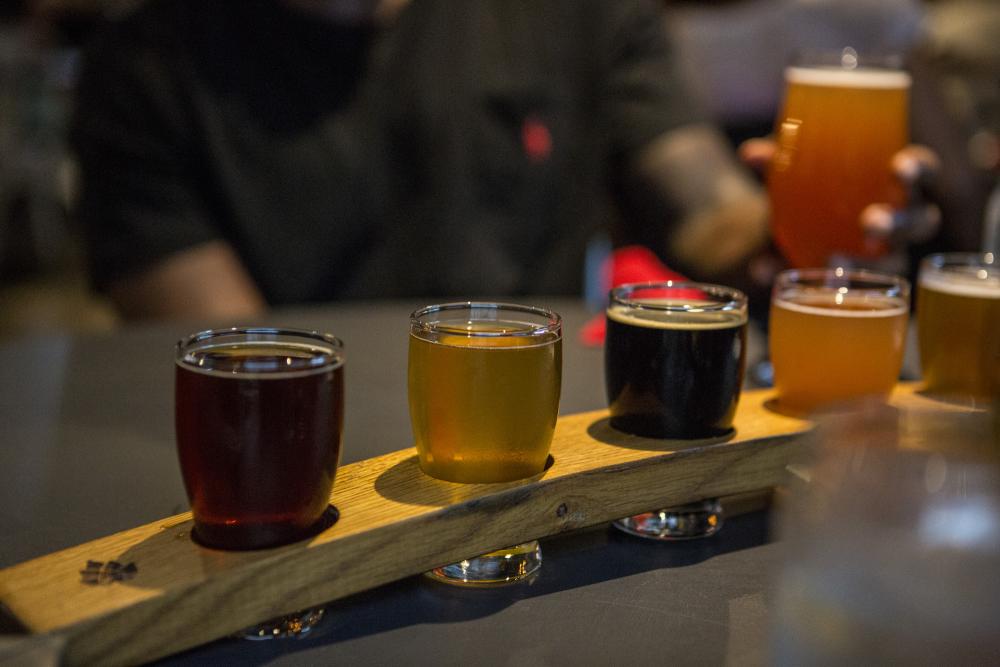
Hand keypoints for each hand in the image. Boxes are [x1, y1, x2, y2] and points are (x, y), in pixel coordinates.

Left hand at [738, 138, 942, 271]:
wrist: (794, 233)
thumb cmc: (816, 192)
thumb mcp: (795, 175)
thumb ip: (777, 163)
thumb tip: (750, 153)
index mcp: (896, 184)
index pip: (924, 172)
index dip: (918, 169)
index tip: (899, 167)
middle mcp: (901, 221)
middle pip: (919, 222)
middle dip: (899, 223)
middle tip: (871, 223)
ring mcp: (886, 255)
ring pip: (894, 263)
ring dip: (866, 264)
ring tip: (834, 261)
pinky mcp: (859, 283)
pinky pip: (848, 290)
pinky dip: (812, 283)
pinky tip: (784, 276)